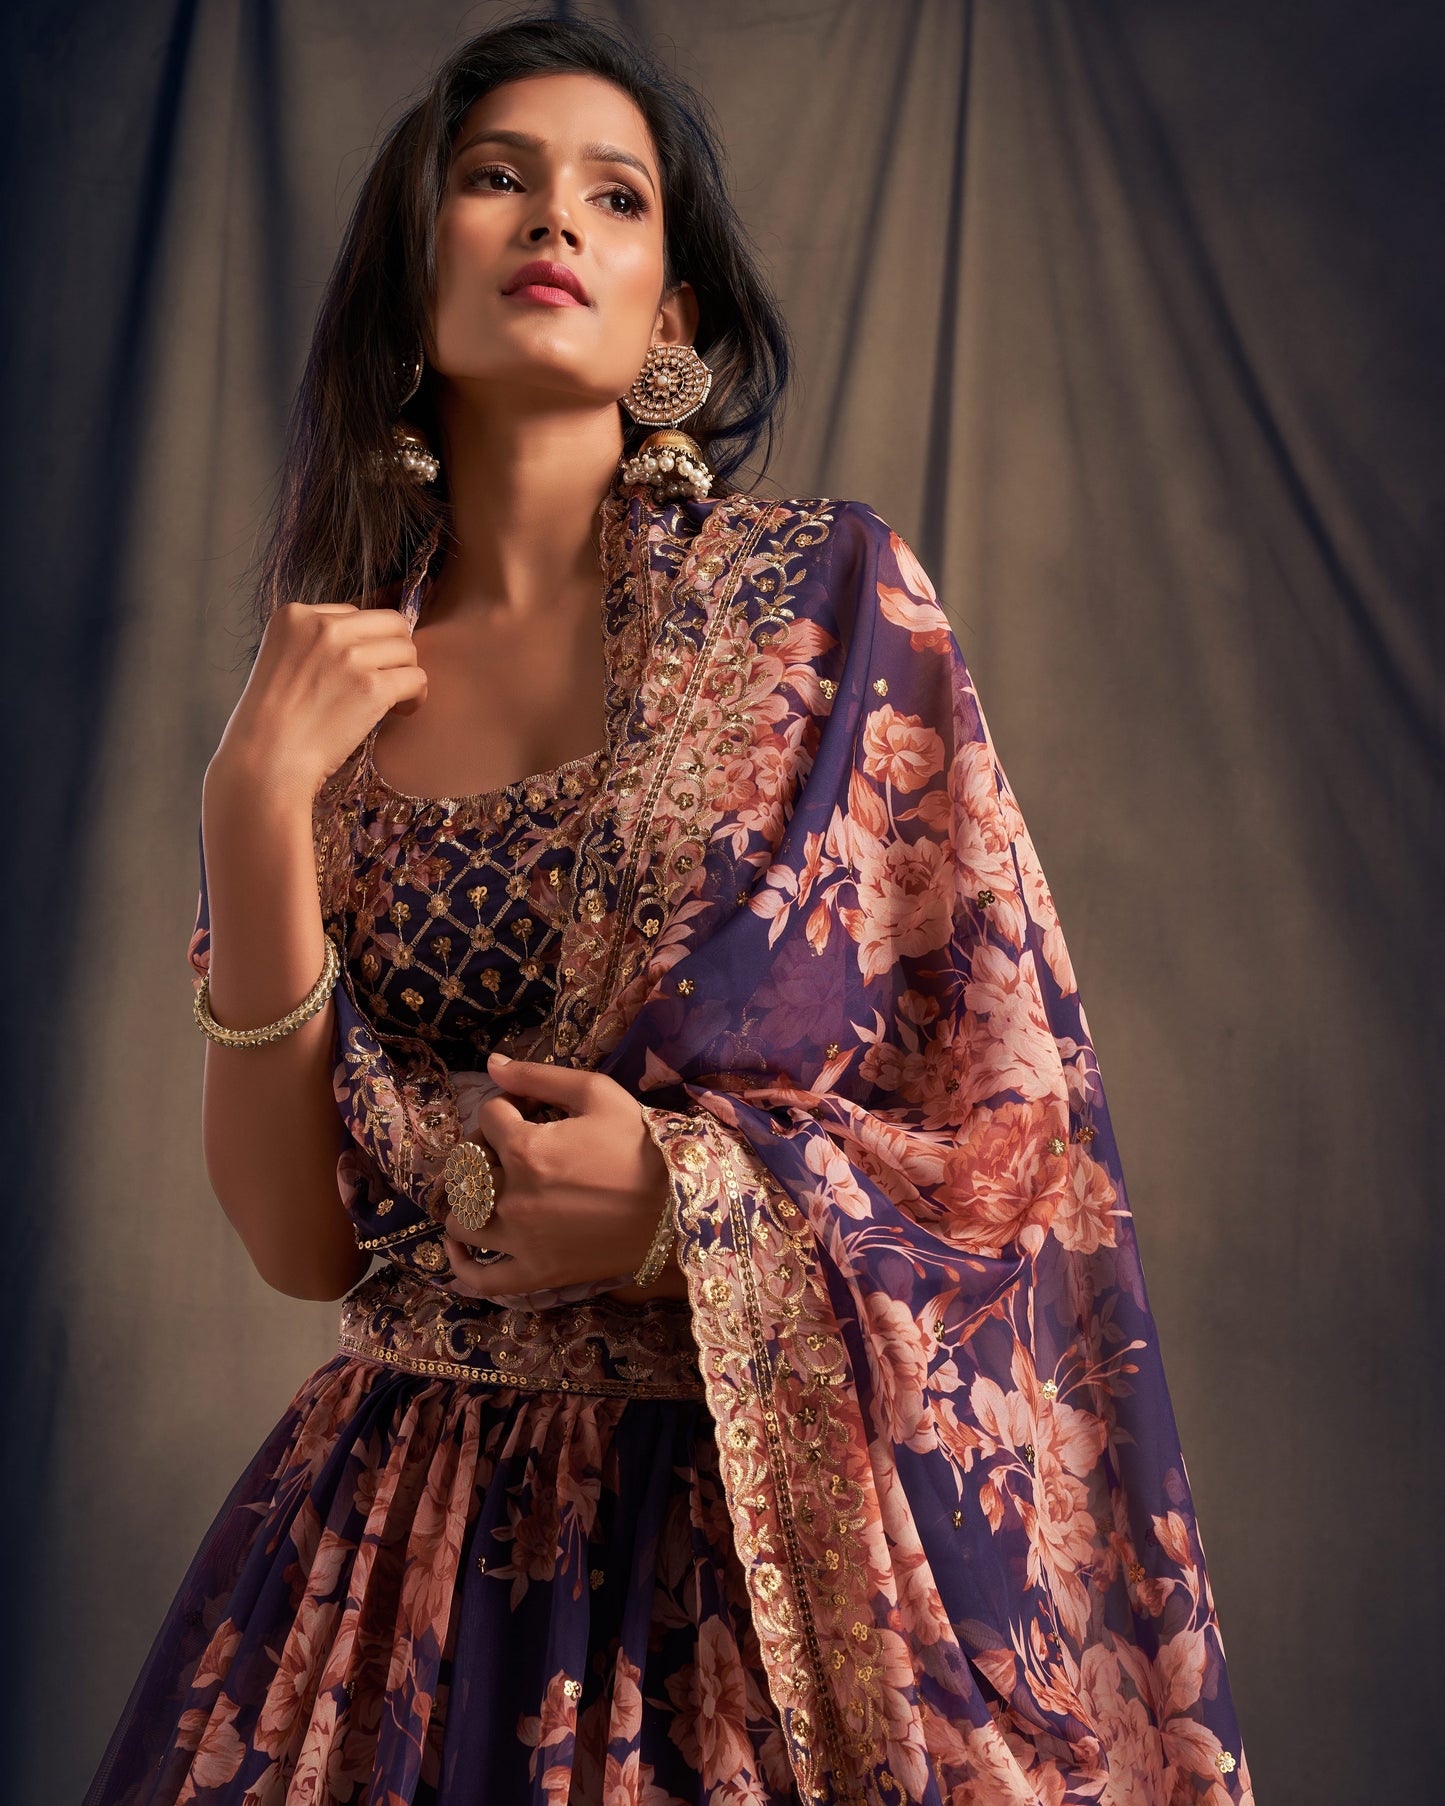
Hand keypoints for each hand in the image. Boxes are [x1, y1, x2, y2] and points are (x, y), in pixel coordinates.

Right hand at [208, 594, 425, 806]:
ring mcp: (349, 656)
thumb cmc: (270, 723)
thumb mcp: (280, 661)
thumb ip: (314, 645)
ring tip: (393, 700)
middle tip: (388, 679)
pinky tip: (402, 711)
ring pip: (407, 650)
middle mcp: (323, 627)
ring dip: (406, 674)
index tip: (359, 669)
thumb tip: (366, 643)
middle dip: (394, 651)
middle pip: (389, 623)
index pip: (353, 613)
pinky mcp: (372, 687)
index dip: (363, 642)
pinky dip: (416, 696)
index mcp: (294, 616)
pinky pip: (416, 679)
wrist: (266, 760)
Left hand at [439, 1052, 683, 1303]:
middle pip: (467, 1165)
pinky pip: (482, 1279)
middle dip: (484, 1146)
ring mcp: (521, 1241)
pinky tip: (459, 1247)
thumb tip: (492, 1063)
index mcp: (526, 1148)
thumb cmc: (642, 1144)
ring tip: (489, 1189)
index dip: (507, 1105)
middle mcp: (513, 1196)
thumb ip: (539, 1076)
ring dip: (466, 1199)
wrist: (680, 1204)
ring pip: (462, 1219)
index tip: (529, 1110)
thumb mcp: (597, 1094)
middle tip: (513, 1144)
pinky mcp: (536, 1274)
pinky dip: (461, 1266)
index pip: (488, 1115)